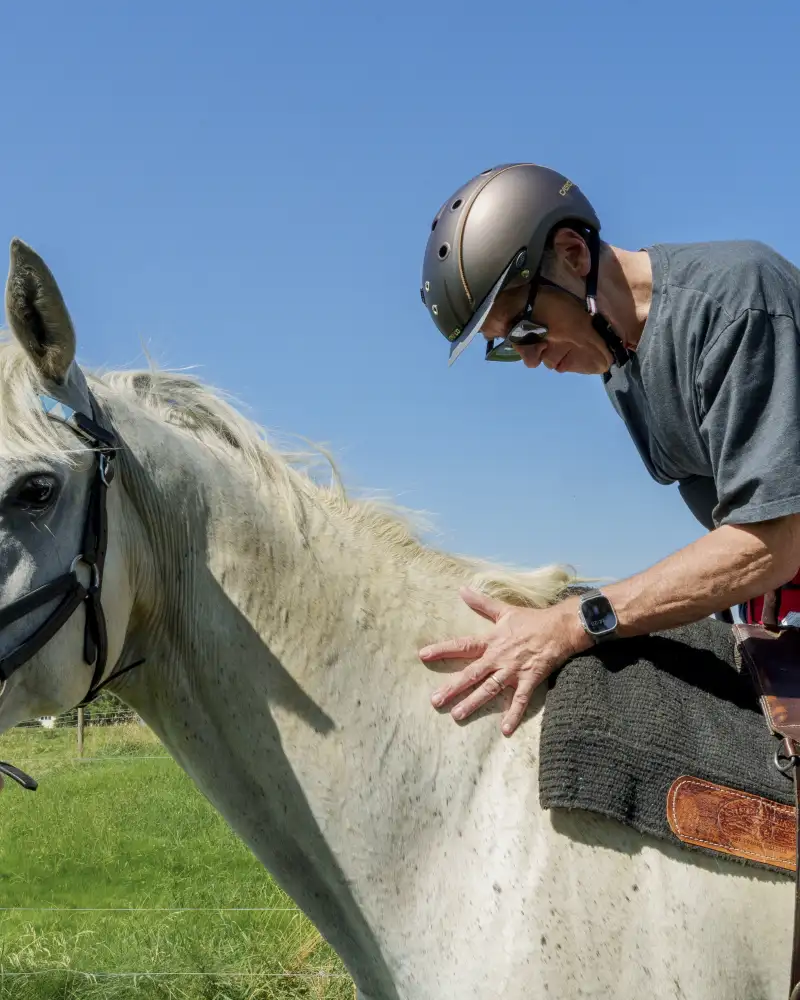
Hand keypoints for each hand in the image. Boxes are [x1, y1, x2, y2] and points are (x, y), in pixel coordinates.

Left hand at [419, 587, 586, 735]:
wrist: (561, 627)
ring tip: (457, 715)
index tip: (423, 655)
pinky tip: (505, 729)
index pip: (462, 645)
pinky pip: (520, 700)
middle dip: (453, 687)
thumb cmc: (532, 619)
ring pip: (490, 689)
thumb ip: (482, 603)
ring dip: (474, 703)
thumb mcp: (504, 610)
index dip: (443, 649)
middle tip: (435, 700)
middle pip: (472, 674)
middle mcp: (499, 657)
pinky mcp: (530, 679)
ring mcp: (514, 670)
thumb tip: (463, 589)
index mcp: (491, 640)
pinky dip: (513, 714)